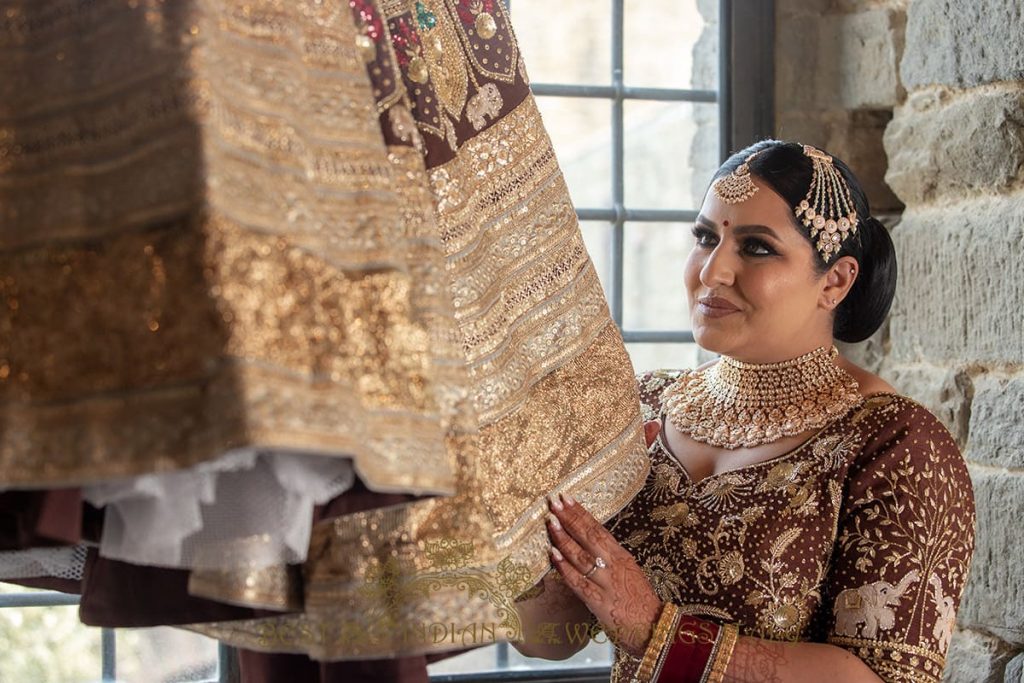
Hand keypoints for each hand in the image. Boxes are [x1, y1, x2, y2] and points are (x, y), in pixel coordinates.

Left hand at [546, 493, 662, 657]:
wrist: (654, 629)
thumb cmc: (639, 601)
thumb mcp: (628, 572)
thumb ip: (609, 559)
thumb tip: (586, 542)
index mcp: (621, 556)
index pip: (598, 529)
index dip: (581, 513)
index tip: (567, 497)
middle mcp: (614, 566)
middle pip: (589, 537)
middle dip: (570, 518)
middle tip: (554, 502)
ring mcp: (606, 583)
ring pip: (581, 556)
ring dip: (564, 538)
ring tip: (550, 522)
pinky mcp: (599, 601)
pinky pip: (578, 581)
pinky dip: (565, 568)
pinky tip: (553, 555)